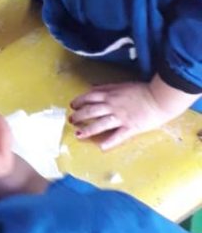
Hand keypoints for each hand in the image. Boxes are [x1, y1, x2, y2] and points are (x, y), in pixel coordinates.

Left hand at [69, 78, 195, 149]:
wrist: (160, 98)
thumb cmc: (143, 90)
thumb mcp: (122, 85)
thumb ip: (107, 88)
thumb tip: (93, 89)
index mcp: (110, 95)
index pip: (89, 97)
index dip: (79, 101)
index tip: (72, 106)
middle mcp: (112, 106)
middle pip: (90, 111)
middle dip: (78, 116)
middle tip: (71, 120)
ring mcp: (120, 118)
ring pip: (99, 124)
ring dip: (87, 129)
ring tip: (78, 134)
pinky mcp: (130, 128)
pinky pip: (117, 137)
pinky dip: (108, 142)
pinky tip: (100, 147)